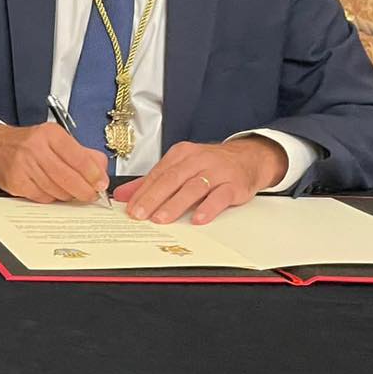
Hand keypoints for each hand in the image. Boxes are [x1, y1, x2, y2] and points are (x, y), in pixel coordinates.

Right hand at [0, 123, 108, 203]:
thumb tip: (101, 172)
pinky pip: (42, 198)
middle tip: (90, 194)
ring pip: (57, 190)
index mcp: (50, 134)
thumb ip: (82, 153)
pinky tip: (51, 190)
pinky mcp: (16, 182)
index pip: (79, 158)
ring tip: (70, 191)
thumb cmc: (27, 144)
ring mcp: (24, 166)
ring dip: (68, 195)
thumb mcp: (55, 139)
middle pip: (69, 178)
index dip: (94, 175)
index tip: (100, 184)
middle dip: (84, 191)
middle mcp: (35, 148)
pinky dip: (51, 198)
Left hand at [115, 137, 287, 224]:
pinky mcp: (234, 185)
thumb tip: (123, 196)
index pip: (157, 174)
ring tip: (160, 219)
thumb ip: (152, 182)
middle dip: (153, 198)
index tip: (129, 207)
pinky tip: (198, 219)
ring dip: (175, 204)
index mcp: (181, 154)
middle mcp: (198, 160)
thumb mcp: (181, 167)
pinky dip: (208, 208)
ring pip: (193, 188)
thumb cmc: (210, 165)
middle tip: (139, 215)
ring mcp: (217, 172)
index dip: (142, 192)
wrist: (249, 157)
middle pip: (171, 179)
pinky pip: (220, 196)